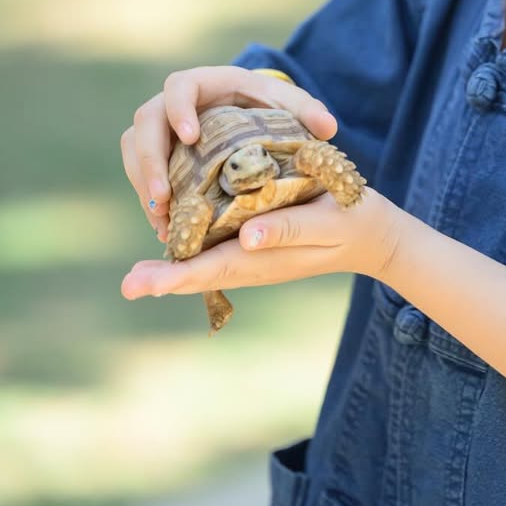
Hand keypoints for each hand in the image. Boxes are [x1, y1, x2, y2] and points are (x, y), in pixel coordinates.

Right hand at [119, 65, 337, 243]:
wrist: (250, 115)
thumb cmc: (270, 106)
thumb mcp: (288, 105)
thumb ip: (308, 112)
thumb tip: (329, 128)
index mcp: (206, 82)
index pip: (180, 86)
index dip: (179, 109)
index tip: (190, 137)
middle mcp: (174, 102)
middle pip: (145, 122)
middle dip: (149, 160)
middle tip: (164, 196)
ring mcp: (160, 128)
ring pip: (134, 150)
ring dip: (143, 185)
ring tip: (162, 220)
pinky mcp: (156, 153)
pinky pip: (139, 173)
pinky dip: (150, 200)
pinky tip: (165, 229)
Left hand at [120, 182, 404, 297]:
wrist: (376, 235)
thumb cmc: (354, 221)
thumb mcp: (328, 220)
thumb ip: (288, 229)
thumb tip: (246, 238)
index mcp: (269, 256)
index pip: (216, 266)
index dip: (178, 274)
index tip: (145, 282)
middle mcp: (258, 261)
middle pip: (204, 273)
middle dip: (164, 279)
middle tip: (129, 284)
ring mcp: (259, 258)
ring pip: (210, 267)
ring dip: (174, 272)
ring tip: (138, 278)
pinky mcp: (262, 246)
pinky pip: (223, 254)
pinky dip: (197, 254)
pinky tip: (178, 246)